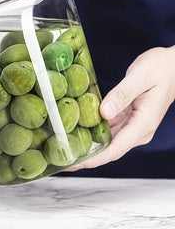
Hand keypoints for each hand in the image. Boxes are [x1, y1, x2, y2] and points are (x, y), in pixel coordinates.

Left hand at [67, 46, 174, 170]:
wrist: (171, 66)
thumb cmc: (160, 69)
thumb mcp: (140, 77)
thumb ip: (122, 95)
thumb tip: (104, 113)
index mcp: (143, 123)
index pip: (116, 148)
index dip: (95, 158)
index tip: (77, 163)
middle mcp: (139, 129)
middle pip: (110, 150)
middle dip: (88, 157)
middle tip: (65, 160)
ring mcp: (133, 125)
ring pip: (109, 142)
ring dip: (90, 148)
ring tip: (68, 149)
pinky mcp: (128, 119)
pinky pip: (110, 131)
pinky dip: (95, 134)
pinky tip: (80, 132)